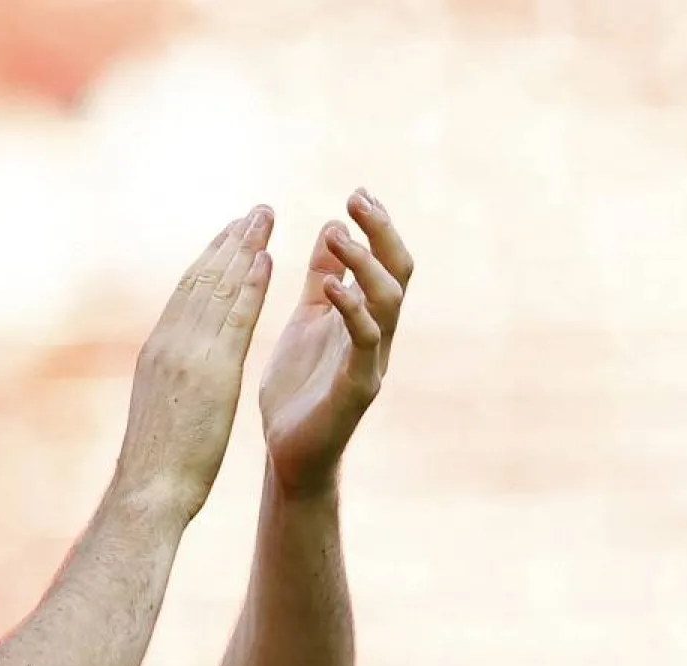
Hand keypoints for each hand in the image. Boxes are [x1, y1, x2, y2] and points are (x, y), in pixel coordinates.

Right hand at [115, 206, 275, 520]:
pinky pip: (233, 318)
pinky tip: (266, 260)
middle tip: (254, 211)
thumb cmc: (155, 465)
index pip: (186, 295)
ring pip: (217, 289)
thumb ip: (172, 382)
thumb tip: (181, 375)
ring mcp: (186, 354)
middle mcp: (168, 343)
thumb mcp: (161, 410)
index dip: (210, 262)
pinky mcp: (208, 371)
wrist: (147, 491)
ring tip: (264, 219)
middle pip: (201, 281)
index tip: (231, 236)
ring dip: (243, 250)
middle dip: (229, 243)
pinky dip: (249, 285)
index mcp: (158, 352)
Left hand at [258, 189, 413, 497]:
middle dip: (382, 232)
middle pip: (398, 272)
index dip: (376, 227)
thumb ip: (322, 278)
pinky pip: (363, 343)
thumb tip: (333, 227)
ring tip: (335, 233)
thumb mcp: (307, 320)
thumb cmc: (298, 387)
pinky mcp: (358, 387)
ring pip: (388, 301)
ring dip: (364, 263)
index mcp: (363, 316)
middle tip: (358, 199)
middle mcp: (377, 334)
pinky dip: (350, 310)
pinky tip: (330, 288)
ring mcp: (371, 360)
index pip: (383, 261)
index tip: (357, 193)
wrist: (288, 451)